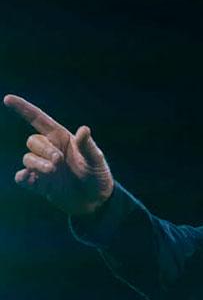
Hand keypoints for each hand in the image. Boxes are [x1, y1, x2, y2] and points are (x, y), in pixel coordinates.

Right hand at [4, 94, 113, 214]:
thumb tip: (84, 129)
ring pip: (27, 158)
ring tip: (54, 171)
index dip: (23, 109)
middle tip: (58, 161)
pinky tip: (30, 179)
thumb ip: (88, 146)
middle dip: (44, 149)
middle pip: (33, 141)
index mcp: (63, 138)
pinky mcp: (38, 184)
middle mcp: (51, 150)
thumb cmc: (98, 175)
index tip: (8, 99)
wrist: (96, 200)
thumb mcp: (96, 159)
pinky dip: (23, 177)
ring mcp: (43, 167)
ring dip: (38, 164)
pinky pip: (21, 177)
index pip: (39, 120)